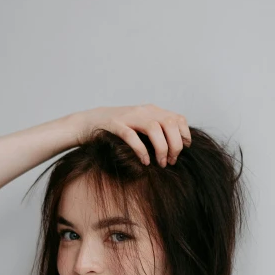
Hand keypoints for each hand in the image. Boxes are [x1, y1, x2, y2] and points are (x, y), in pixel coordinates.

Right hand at [72, 103, 191, 167]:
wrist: (89, 122)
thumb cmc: (117, 130)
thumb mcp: (140, 126)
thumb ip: (156, 131)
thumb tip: (174, 148)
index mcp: (152, 111)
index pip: (176, 118)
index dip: (184, 134)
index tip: (185, 149)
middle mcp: (143, 111)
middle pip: (169, 123)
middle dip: (175, 145)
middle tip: (172, 161)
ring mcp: (129, 117)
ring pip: (154, 128)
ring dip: (161, 148)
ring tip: (160, 163)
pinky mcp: (115, 125)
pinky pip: (132, 137)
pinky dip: (141, 150)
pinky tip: (144, 161)